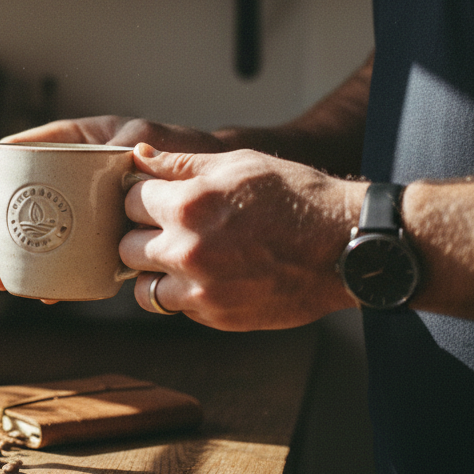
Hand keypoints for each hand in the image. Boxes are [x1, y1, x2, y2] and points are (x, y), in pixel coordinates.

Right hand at [0, 117, 231, 294]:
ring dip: (18, 253)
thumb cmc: (189, 154)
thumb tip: (125, 156)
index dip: (5, 158)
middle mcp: (85, 177)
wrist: (219, 193)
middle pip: (30, 193)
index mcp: (90, 143)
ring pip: (45, 229)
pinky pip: (74, 255)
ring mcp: (93, 210)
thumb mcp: (157, 142)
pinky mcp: (107, 239)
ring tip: (1, 275)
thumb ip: (138, 147)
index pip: (40, 145)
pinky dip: (56, 275)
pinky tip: (43, 293)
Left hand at [122, 143, 361, 330]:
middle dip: (142, 235)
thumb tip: (138, 155)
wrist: (347, 245)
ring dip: (155, 272)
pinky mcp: (218, 317)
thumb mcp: (238, 163)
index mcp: (187, 206)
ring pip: (143, 288)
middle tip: (166, 229)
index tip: (157, 199)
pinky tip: (210, 275)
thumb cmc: (296, 197)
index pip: (129, 203)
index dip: (142, 198)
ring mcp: (201, 290)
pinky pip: (177, 308)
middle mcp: (187, 251)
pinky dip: (184, 294)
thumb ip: (180, 163)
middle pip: (126, 247)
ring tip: (181, 258)